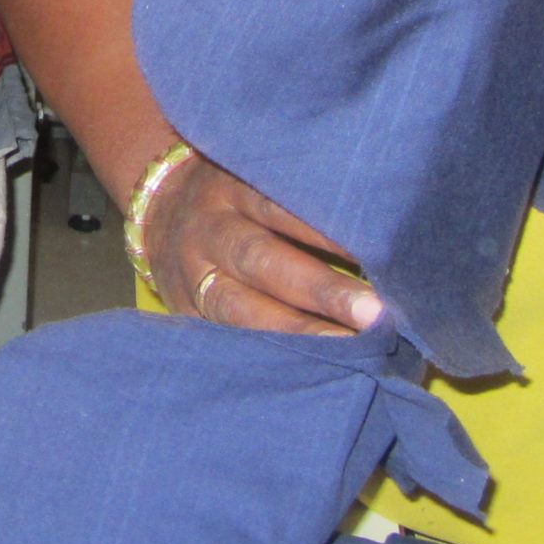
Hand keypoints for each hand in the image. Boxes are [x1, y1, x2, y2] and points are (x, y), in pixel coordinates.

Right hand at [142, 150, 380, 335]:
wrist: (159, 211)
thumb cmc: (238, 191)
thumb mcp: (257, 172)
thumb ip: (302, 194)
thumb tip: (385, 224)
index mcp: (230, 184)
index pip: (278, 203)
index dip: (325, 229)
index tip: (379, 248)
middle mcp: (209, 228)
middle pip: (262, 260)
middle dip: (321, 290)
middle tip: (376, 314)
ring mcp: (193, 275)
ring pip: (241, 309)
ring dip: (299, 332)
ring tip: (352, 351)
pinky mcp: (186, 313)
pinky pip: (226, 338)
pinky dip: (269, 355)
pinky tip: (313, 370)